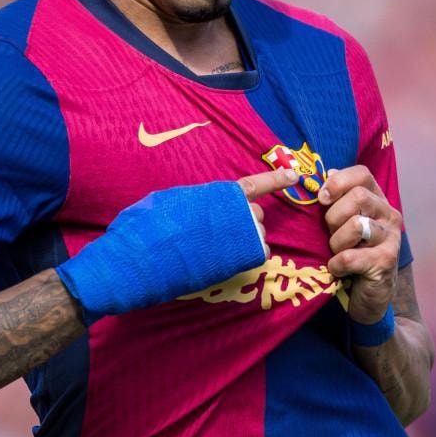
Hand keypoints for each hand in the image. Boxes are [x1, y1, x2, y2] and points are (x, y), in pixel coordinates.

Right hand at [55, 168, 297, 324]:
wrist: (141, 261)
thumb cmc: (145, 229)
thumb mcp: (167, 201)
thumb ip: (193, 200)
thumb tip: (197, 203)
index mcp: (215, 194)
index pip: (254, 184)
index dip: (275, 179)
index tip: (295, 175)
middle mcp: (233, 214)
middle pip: (255, 214)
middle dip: (243, 221)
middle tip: (217, 232)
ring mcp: (238, 238)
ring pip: (257, 234)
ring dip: (244, 239)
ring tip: (216, 247)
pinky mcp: (238, 261)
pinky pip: (257, 253)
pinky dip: (249, 254)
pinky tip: (228, 258)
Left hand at [318, 165, 402, 323]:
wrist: (369, 295)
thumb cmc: (352, 254)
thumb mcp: (342, 223)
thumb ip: (338, 199)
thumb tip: (328, 173)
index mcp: (377, 200)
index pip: (362, 174)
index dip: (338, 182)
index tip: (323, 199)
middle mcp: (389, 214)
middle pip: (358, 197)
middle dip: (333, 217)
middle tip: (331, 234)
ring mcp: (391, 238)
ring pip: (355, 225)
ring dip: (335, 242)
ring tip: (337, 252)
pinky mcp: (386, 262)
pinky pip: (350, 256)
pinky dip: (336, 264)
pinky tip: (339, 269)